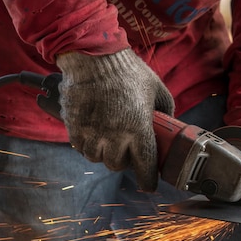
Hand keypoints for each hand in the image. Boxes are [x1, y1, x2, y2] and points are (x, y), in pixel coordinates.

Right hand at [56, 48, 173, 191]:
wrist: (92, 55)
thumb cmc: (126, 69)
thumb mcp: (155, 87)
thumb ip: (164, 109)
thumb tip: (166, 123)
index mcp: (139, 128)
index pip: (145, 166)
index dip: (147, 180)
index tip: (148, 185)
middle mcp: (115, 135)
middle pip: (117, 165)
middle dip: (122, 160)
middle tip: (124, 148)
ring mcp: (93, 133)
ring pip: (97, 158)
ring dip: (102, 152)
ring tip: (106, 138)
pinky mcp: (74, 128)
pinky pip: (80, 147)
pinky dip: (86, 143)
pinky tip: (91, 131)